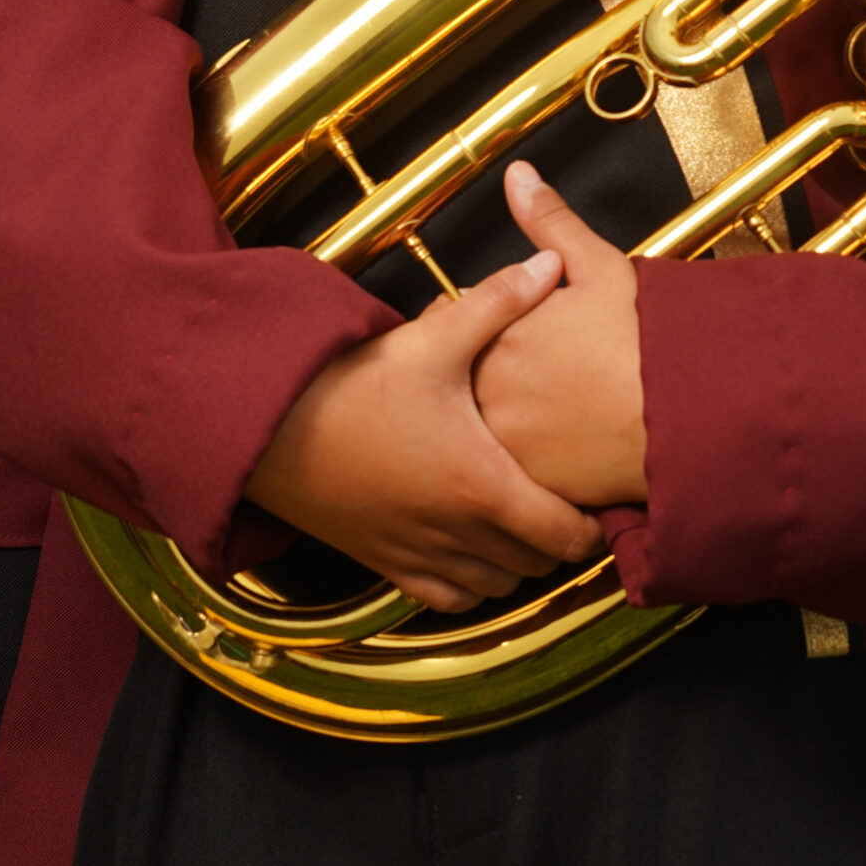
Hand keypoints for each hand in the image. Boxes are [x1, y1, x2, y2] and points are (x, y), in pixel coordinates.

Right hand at [245, 248, 603, 611]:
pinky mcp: (384, 563)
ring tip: (520, 517)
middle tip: (564, 496)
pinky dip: (469, 583)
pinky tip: (469, 545)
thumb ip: (500, 302)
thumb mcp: (432, 337)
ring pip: (497, 586)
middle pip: (538, 565)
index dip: (594, 524)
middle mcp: (458, 533)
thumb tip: (550, 267)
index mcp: (482, 485)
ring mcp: (420, 554)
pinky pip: (448, 599)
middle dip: (558, 537)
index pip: (568, 536)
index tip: (596, 493)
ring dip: (516, 561)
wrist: (270, 426)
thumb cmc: (352, 384)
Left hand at [473, 163, 647, 505]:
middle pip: (460, 376)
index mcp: (497, 334)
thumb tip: (518, 173)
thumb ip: (550, 222)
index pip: (460, 319)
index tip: (509, 321)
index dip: (485, 316)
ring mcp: (505, 446)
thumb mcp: (600, 266)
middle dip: (478, 367)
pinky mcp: (529, 489)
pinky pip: (505, 473)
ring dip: (494, 415)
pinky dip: (517, 458)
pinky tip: (550, 445)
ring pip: (479, 426)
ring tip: (538, 407)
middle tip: (524, 366)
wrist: (694, 416)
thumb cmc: (649, 339)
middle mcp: (488, 392)